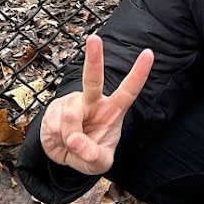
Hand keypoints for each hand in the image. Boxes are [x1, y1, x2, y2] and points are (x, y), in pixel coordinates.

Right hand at [39, 34, 153, 175]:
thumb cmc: (89, 153)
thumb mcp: (98, 164)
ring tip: (72, 142)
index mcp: (112, 110)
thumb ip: (92, 156)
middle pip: (93, 79)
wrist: (65, 156)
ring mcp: (73, 102)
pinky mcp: (55, 108)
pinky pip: (55, 124)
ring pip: (70, 116)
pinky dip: (58, 138)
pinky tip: (60, 137)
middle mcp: (93, 101)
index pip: (128, 91)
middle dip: (94, 58)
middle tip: (94, 39)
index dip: (139, 73)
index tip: (149, 53)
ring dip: (70, 136)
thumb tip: (76, 142)